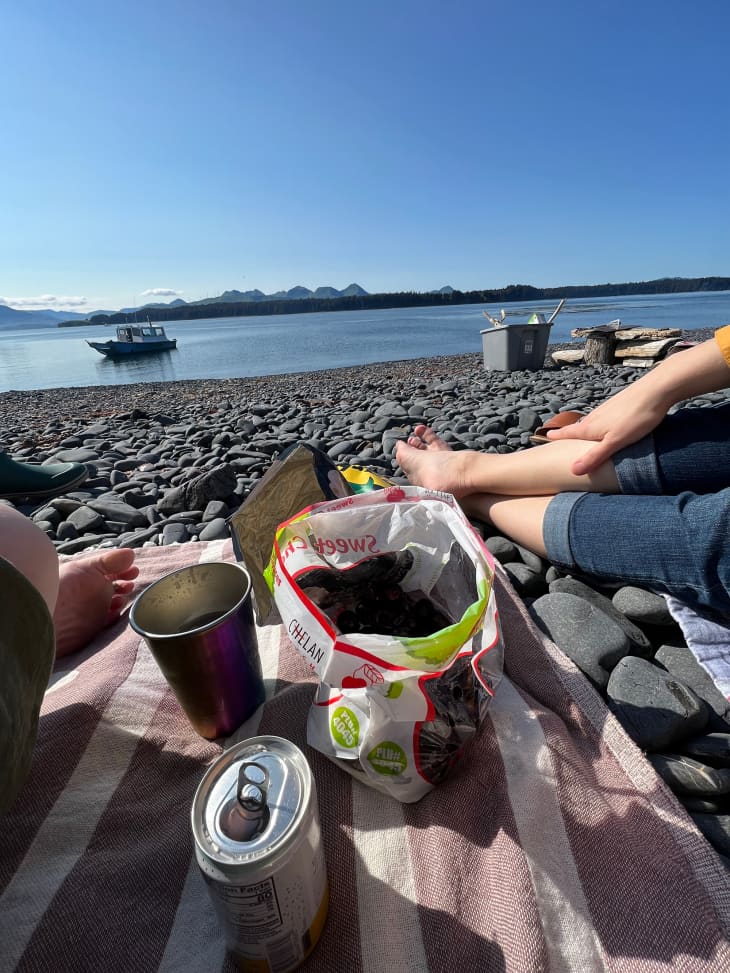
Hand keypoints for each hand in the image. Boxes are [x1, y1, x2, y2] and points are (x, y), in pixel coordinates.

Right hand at [547, 383, 669, 474]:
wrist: (656, 390)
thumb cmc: (637, 417)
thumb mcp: (616, 442)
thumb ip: (595, 456)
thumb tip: (573, 470)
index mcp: (591, 427)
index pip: (569, 433)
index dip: (557, 436)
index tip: (545, 436)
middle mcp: (596, 416)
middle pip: (578, 427)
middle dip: (568, 433)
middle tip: (558, 436)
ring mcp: (607, 409)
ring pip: (591, 421)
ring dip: (583, 428)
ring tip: (580, 434)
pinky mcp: (619, 404)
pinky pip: (603, 417)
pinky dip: (598, 423)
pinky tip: (606, 426)